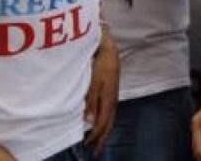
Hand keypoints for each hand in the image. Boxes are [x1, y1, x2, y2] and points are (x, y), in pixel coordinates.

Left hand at [84, 29, 119, 153]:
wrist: (109, 50)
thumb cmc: (100, 66)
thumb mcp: (93, 84)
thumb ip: (91, 103)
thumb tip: (90, 122)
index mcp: (108, 100)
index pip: (103, 123)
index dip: (95, 136)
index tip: (87, 145)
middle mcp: (112, 100)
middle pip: (108, 123)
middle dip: (102, 138)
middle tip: (96, 151)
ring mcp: (113, 96)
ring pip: (110, 118)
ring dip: (104, 131)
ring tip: (99, 141)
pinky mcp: (111, 91)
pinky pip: (110, 112)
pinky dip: (106, 121)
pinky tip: (102, 121)